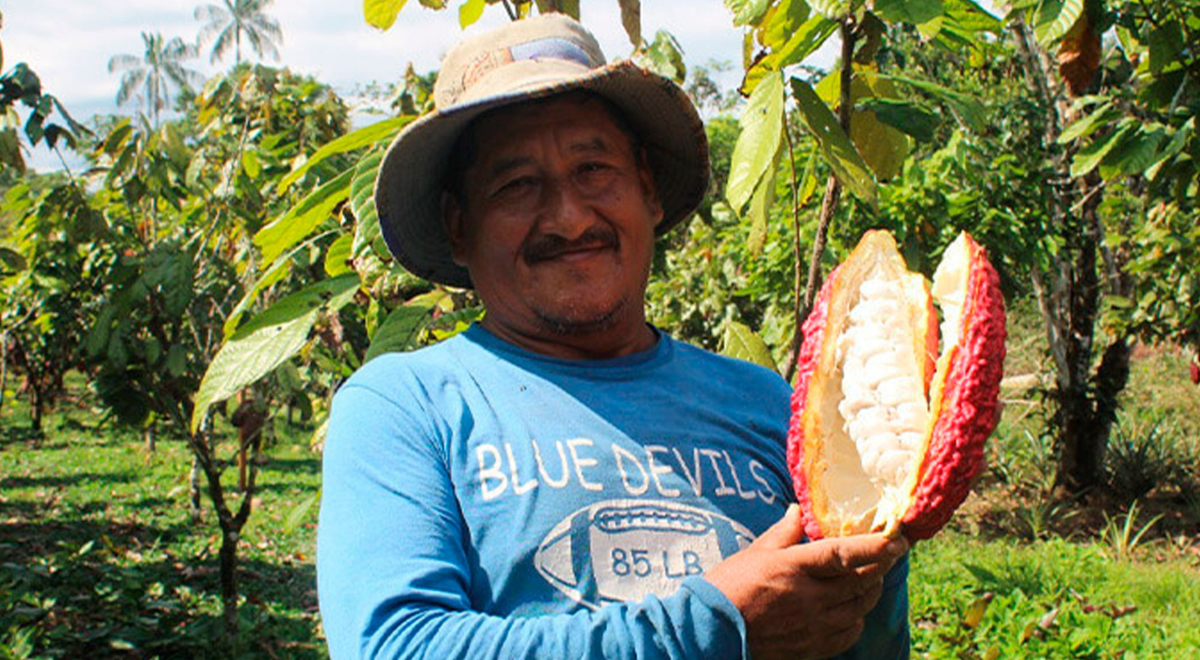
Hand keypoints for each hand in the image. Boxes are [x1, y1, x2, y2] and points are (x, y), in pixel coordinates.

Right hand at [705, 505, 907, 659]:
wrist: (712, 629)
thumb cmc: (729, 586)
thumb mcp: (755, 552)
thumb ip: (783, 533)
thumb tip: (798, 511)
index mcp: (794, 567)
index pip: (846, 554)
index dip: (876, 546)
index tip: (897, 538)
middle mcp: (809, 597)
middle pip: (861, 581)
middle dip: (881, 566)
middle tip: (890, 554)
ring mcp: (813, 625)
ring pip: (860, 608)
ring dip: (871, 591)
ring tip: (872, 579)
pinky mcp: (811, 647)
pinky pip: (848, 634)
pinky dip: (857, 619)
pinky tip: (853, 610)